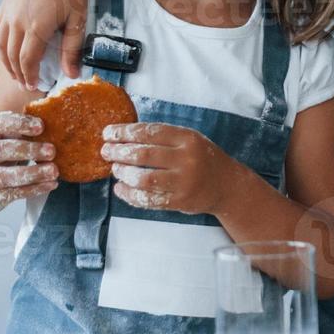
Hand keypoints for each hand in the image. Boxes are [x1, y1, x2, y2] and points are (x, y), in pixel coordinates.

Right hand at [0, 0, 91, 91]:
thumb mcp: (78, 18)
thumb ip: (72, 48)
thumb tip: (72, 75)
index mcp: (36, 27)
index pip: (27, 62)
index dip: (30, 77)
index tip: (35, 86)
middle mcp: (17, 21)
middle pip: (12, 56)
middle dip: (18, 73)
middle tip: (26, 85)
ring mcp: (8, 11)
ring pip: (0, 45)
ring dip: (7, 62)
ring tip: (16, 73)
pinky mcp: (5, 3)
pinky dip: (0, 44)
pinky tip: (6, 51)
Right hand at [0, 112, 57, 213]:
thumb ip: (18, 128)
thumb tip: (51, 111)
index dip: (18, 124)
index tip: (41, 126)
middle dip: (28, 150)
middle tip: (52, 150)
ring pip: (4, 176)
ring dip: (32, 173)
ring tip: (54, 170)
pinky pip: (10, 193)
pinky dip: (33, 189)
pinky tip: (50, 184)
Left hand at [101, 123, 238, 215]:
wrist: (227, 185)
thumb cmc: (203, 159)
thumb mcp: (189, 139)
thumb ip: (162, 137)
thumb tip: (124, 137)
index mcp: (187, 139)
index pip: (149, 132)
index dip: (124, 132)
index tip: (108, 133)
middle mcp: (186, 159)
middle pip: (143, 154)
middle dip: (119, 152)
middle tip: (106, 152)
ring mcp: (184, 182)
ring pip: (144, 178)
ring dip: (123, 174)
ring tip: (115, 169)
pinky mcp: (180, 201)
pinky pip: (149, 199)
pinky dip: (130, 194)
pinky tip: (121, 188)